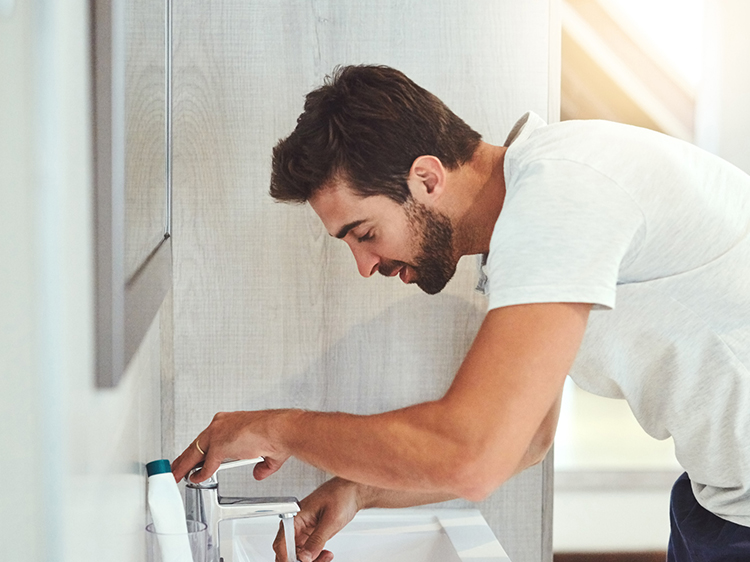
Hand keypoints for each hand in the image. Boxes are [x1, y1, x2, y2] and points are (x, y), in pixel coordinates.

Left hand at [171, 410, 293, 482]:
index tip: (197, 458)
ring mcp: (218, 435)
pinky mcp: (218, 446)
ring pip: (194, 452)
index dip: (201, 450)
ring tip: (176, 475)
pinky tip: (195, 479)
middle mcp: (221, 425)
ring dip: (184, 466)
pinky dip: (200, 474)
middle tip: (177, 467)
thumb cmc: (276, 433)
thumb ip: (260, 464)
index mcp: (231, 421)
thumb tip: (258, 473)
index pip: (209, 437)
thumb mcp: (266, 450)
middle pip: (197, 444)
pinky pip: (206, 465)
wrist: (279, 429)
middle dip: (186, 457)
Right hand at [273, 478, 363, 561]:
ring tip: (325, 557)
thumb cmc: (340, 495)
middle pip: (288, 551)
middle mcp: (296, 525)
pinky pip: (307, 553)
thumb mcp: (330, 520)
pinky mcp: (311, 536)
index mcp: (295, 517)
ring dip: (310, 560)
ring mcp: (303, 532)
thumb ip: (317, 539)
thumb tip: (305, 556)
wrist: (351, 492)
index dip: (286, 557)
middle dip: (299, 560)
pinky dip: (316, 558)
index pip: (282, 542)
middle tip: (314, 561)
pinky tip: (325, 555)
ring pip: (298, 555)